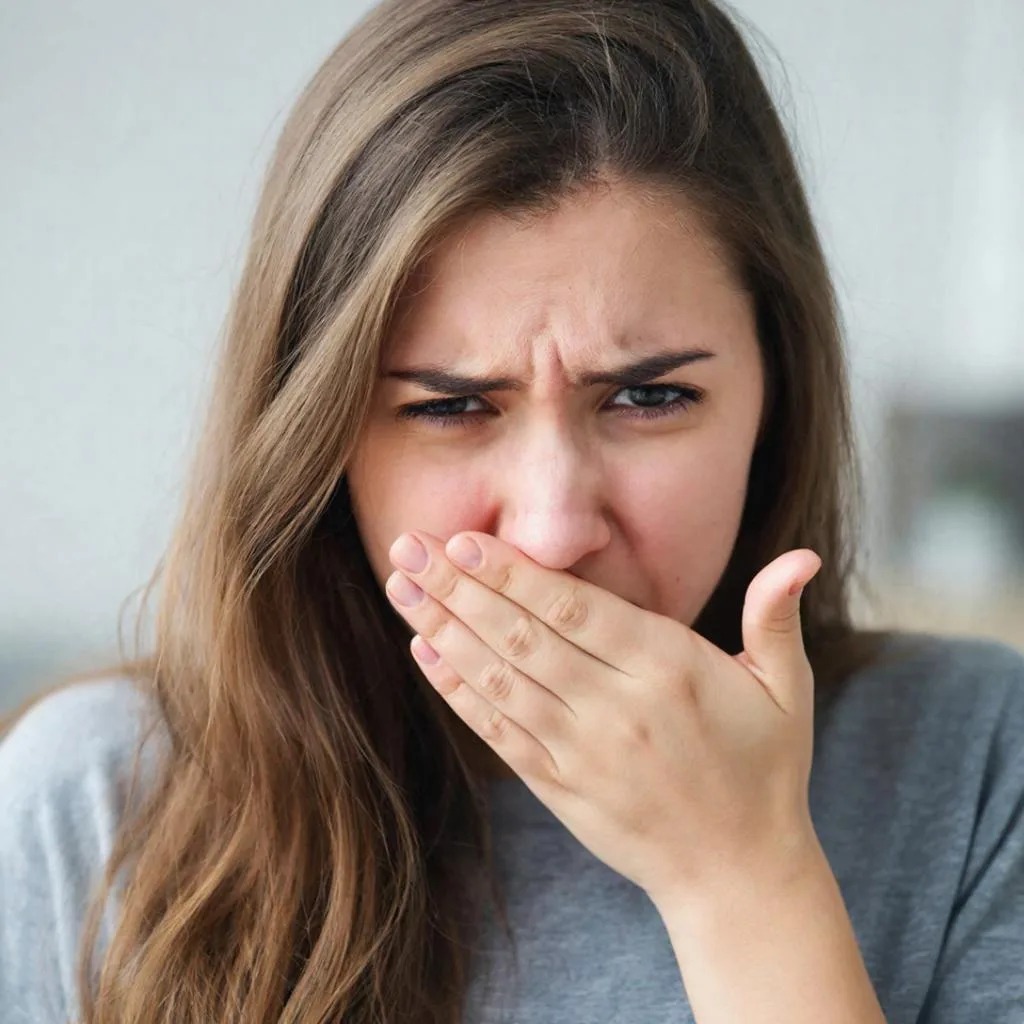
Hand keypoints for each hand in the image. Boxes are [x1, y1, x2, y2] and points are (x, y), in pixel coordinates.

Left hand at [384, 529, 822, 906]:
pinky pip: (499, 731)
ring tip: (401, 588)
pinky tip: (424, 654)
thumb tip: (801, 556)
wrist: (738, 873)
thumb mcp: (786, 690)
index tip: (463, 540)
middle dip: (458, 587)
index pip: (575, 609)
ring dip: (444, 629)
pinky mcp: (559, 786)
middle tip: (407, 546)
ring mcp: (582, 751)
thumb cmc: (764, 769)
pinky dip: (458, 692)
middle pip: (522, 636)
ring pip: (500, 679)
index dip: (514, 574)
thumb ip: (777, 618)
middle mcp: (616, 708)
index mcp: (667, 670)